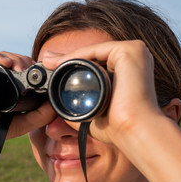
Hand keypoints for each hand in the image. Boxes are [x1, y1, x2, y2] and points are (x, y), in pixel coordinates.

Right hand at [0, 51, 56, 170]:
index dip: (26, 66)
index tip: (39, 72)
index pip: (13, 67)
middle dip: (20, 61)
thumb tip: (54, 105)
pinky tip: (5, 63)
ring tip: (20, 67)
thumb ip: (37, 117)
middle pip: (4, 60)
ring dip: (10, 58)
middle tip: (31, 70)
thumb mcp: (17, 124)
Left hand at [41, 40, 162, 143]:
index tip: (51, 69)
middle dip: (67, 59)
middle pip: (94, 55)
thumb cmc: (117, 127)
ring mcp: (135, 51)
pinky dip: (77, 56)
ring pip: (93, 52)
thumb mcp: (93, 109)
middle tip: (46, 62)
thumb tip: (55, 99)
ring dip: (69, 57)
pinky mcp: (132, 50)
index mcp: (129, 69)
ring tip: (49, 63)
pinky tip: (60, 63)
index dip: (71, 65)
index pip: (96, 62)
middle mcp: (135, 57)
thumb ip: (79, 100)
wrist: (133, 131)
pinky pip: (97, 50)